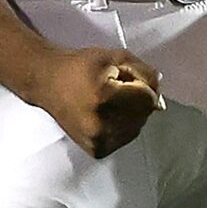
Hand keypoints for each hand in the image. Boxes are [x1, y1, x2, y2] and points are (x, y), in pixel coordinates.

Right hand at [32, 46, 163, 158]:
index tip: (130, 80)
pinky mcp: (96, 150)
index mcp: (104, 98)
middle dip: (138, 101)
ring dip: (132, 115)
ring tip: (110, 102)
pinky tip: (107, 115)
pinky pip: (124, 138)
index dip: (144, 87)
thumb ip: (143, 73)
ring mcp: (97, 140)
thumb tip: (159, 95)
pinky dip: (123, 127)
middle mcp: (100, 124)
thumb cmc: (79, 67)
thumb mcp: (114, 57)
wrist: (47, 82)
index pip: (147, 99)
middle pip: (144, 115)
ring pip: (136, 128)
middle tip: (117, 89)